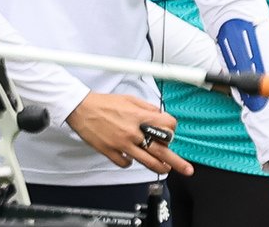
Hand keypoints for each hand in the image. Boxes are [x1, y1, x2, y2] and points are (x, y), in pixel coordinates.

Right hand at [65, 93, 191, 174]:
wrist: (82, 109)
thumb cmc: (105, 103)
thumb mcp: (131, 99)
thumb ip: (147, 108)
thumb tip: (160, 116)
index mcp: (140, 117)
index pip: (166, 126)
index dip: (171, 128)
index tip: (170, 131)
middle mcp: (133, 132)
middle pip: (160, 150)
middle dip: (176, 161)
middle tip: (186, 169)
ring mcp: (121, 144)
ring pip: (146, 161)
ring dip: (158, 166)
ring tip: (166, 169)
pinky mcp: (110, 152)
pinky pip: (125, 163)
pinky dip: (130, 162)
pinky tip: (132, 158)